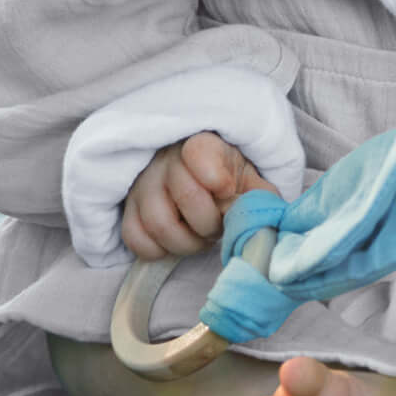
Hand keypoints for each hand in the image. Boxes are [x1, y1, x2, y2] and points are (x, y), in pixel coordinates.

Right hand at [119, 132, 267, 259]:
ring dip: (187, 242)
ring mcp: (143, 186)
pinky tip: (176, 242)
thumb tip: (266, 217)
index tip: (227, 190)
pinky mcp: (128, 210)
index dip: (215, 177)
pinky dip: (159, 250)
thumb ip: (260, 195)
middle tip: (219, 227)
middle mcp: (166, 160)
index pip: (199, 152)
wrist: (195, 177)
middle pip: (186, 196)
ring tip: (201, 237)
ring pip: (159, 224)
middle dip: (210, 223)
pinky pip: (136, 239)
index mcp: (202, 145)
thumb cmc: (225, 177)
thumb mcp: (248, 178)